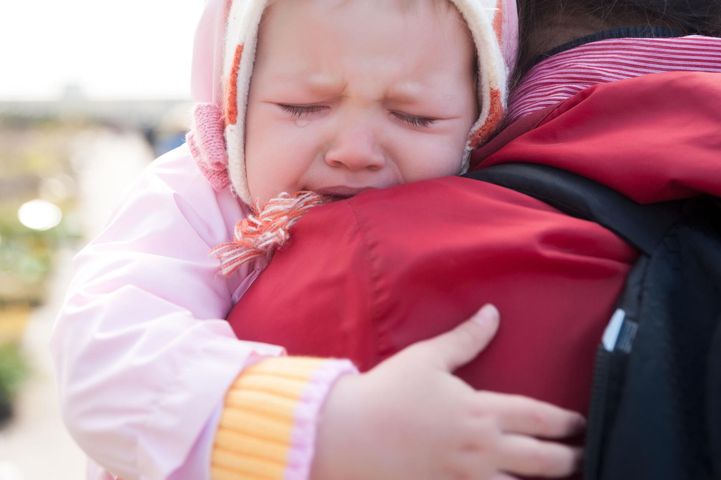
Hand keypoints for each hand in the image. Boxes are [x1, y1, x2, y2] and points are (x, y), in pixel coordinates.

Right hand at [311, 305, 584, 479]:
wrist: (346, 433)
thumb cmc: (388, 391)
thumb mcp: (427, 358)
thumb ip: (466, 338)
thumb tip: (493, 313)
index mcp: (481, 412)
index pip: (539, 418)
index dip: (567, 422)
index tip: (580, 424)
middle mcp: (482, 449)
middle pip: (544, 461)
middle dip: (570, 460)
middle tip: (583, 457)